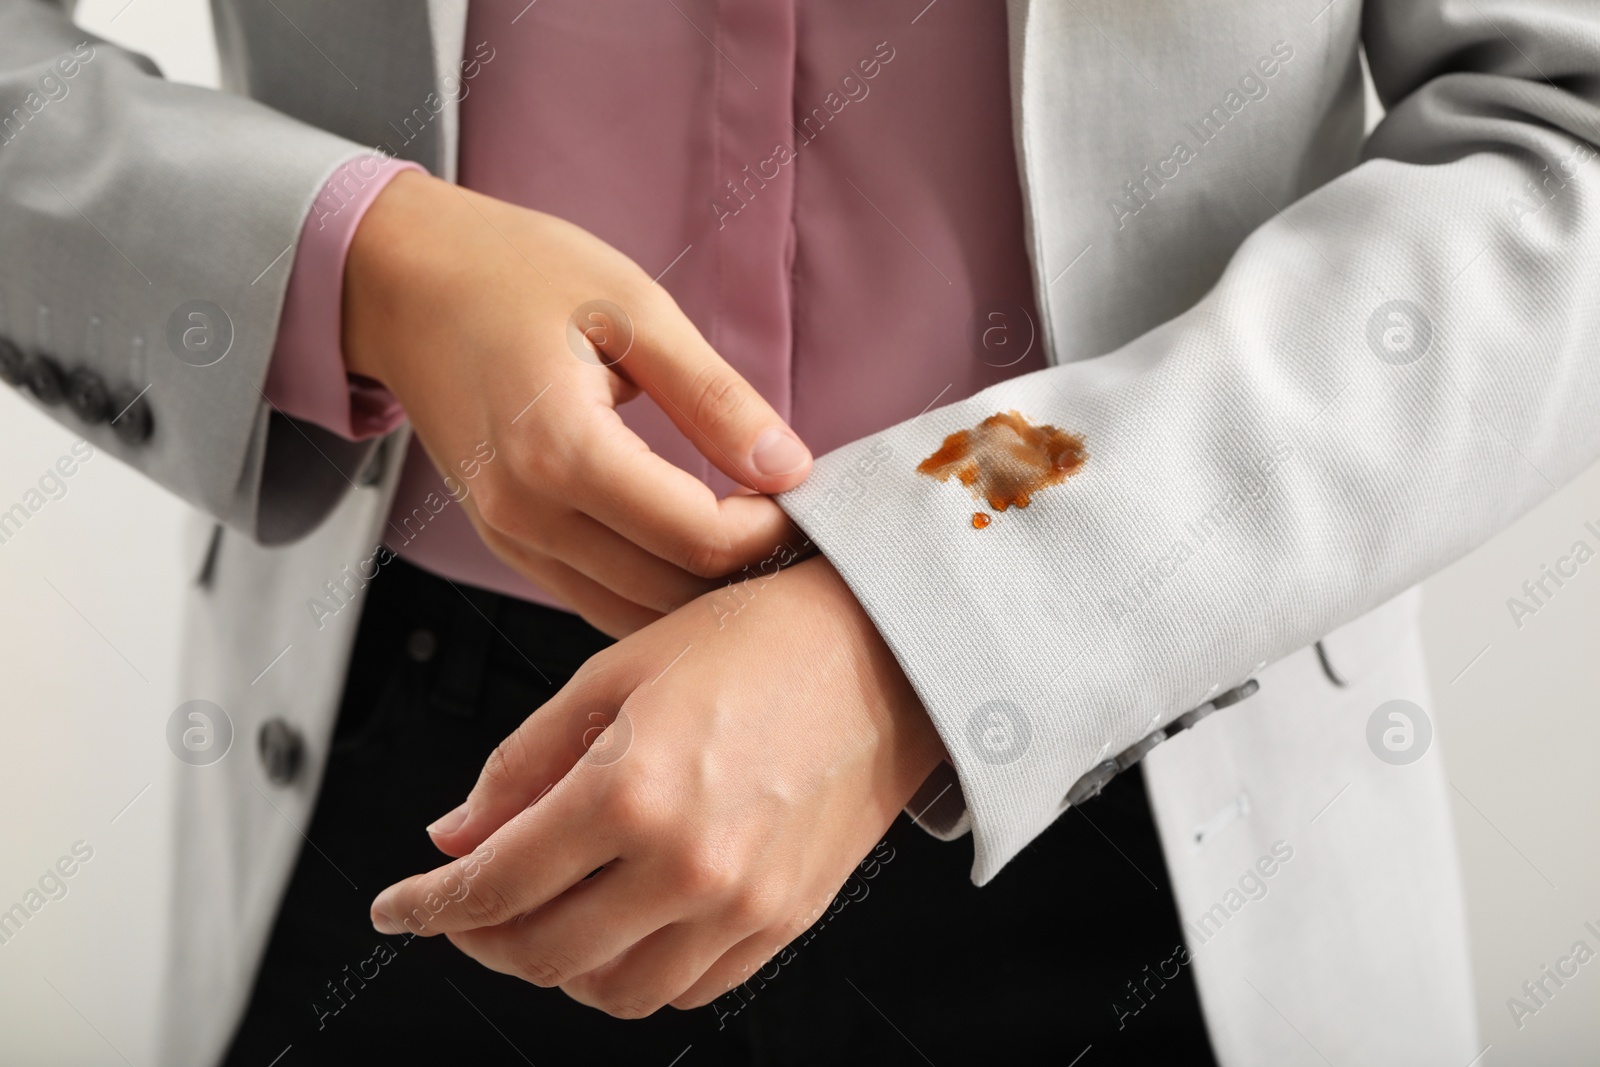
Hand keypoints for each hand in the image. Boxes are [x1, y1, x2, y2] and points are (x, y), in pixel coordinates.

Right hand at [343, 170, 812, 635]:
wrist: (402, 282)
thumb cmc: (512, 274)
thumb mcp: (632, 309)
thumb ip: (713, 397)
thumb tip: (789, 466)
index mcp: (561, 452)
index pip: (698, 539)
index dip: (771, 531)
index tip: (806, 496)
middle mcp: (527, 516)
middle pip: (670, 590)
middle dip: (745, 567)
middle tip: (797, 523)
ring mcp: (510, 538)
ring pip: (633, 612)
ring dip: (700, 589)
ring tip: (752, 533)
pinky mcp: (506, 542)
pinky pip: (595, 597)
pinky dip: (653, 586)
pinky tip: (692, 542)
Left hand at [369, 555, 948, 1016]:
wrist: (885, 652)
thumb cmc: (760, 641)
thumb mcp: (616, 673)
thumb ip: (523, 764)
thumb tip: (455, 836)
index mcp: (630, 790)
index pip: (494, 884)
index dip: (427, 906)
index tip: (398, 909)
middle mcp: (685, 864)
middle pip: (540, 952)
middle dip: (479, 937)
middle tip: (463, 905)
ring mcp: (740, 905)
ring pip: (608, 993)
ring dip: (554, 965)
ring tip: (543, 915)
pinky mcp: (782, 923)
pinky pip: (683, 991)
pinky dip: (630, 974)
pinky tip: (618, 924)